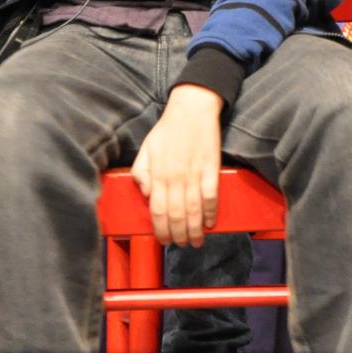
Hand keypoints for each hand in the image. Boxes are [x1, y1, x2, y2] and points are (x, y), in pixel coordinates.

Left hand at [131, 84, 224, 246]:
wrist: (191, 108)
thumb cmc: (167, 129)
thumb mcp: (145, 149)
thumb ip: (140, 172)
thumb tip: (145, 194)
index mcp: (158, 174)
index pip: (157, 210)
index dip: (160, 229)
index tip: (163, 240)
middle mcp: (175, 178)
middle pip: (176, 215)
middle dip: (178, 234)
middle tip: (181, 244)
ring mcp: (194, 174)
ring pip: (194, 210)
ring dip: (195, 229)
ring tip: (196, 242)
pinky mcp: (211, 168)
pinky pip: (211, 196)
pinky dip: (211, 212)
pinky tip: (211, 223)